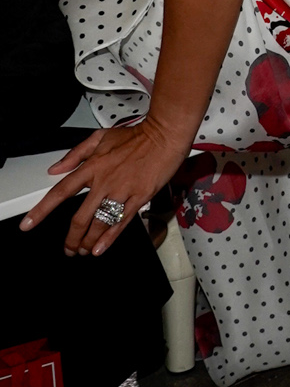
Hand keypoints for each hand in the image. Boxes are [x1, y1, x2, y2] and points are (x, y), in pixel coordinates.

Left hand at [23, 112, 192, 254]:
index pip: (61, 192)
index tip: (28, 224)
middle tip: (69, 248)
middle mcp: (104, 182)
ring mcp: (122, 191)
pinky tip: (100, 248)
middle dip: (72, 238)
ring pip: (99, 223)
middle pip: (80, 217)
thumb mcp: (100, 138)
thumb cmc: (136, 136)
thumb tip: (55, 168)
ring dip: (88, 241)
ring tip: (84, 250)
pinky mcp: (139, 198)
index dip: (42, 210)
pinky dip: (109, 238)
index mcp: (92, 167)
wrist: (164, 135)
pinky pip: (121, 222)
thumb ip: (75, 154)